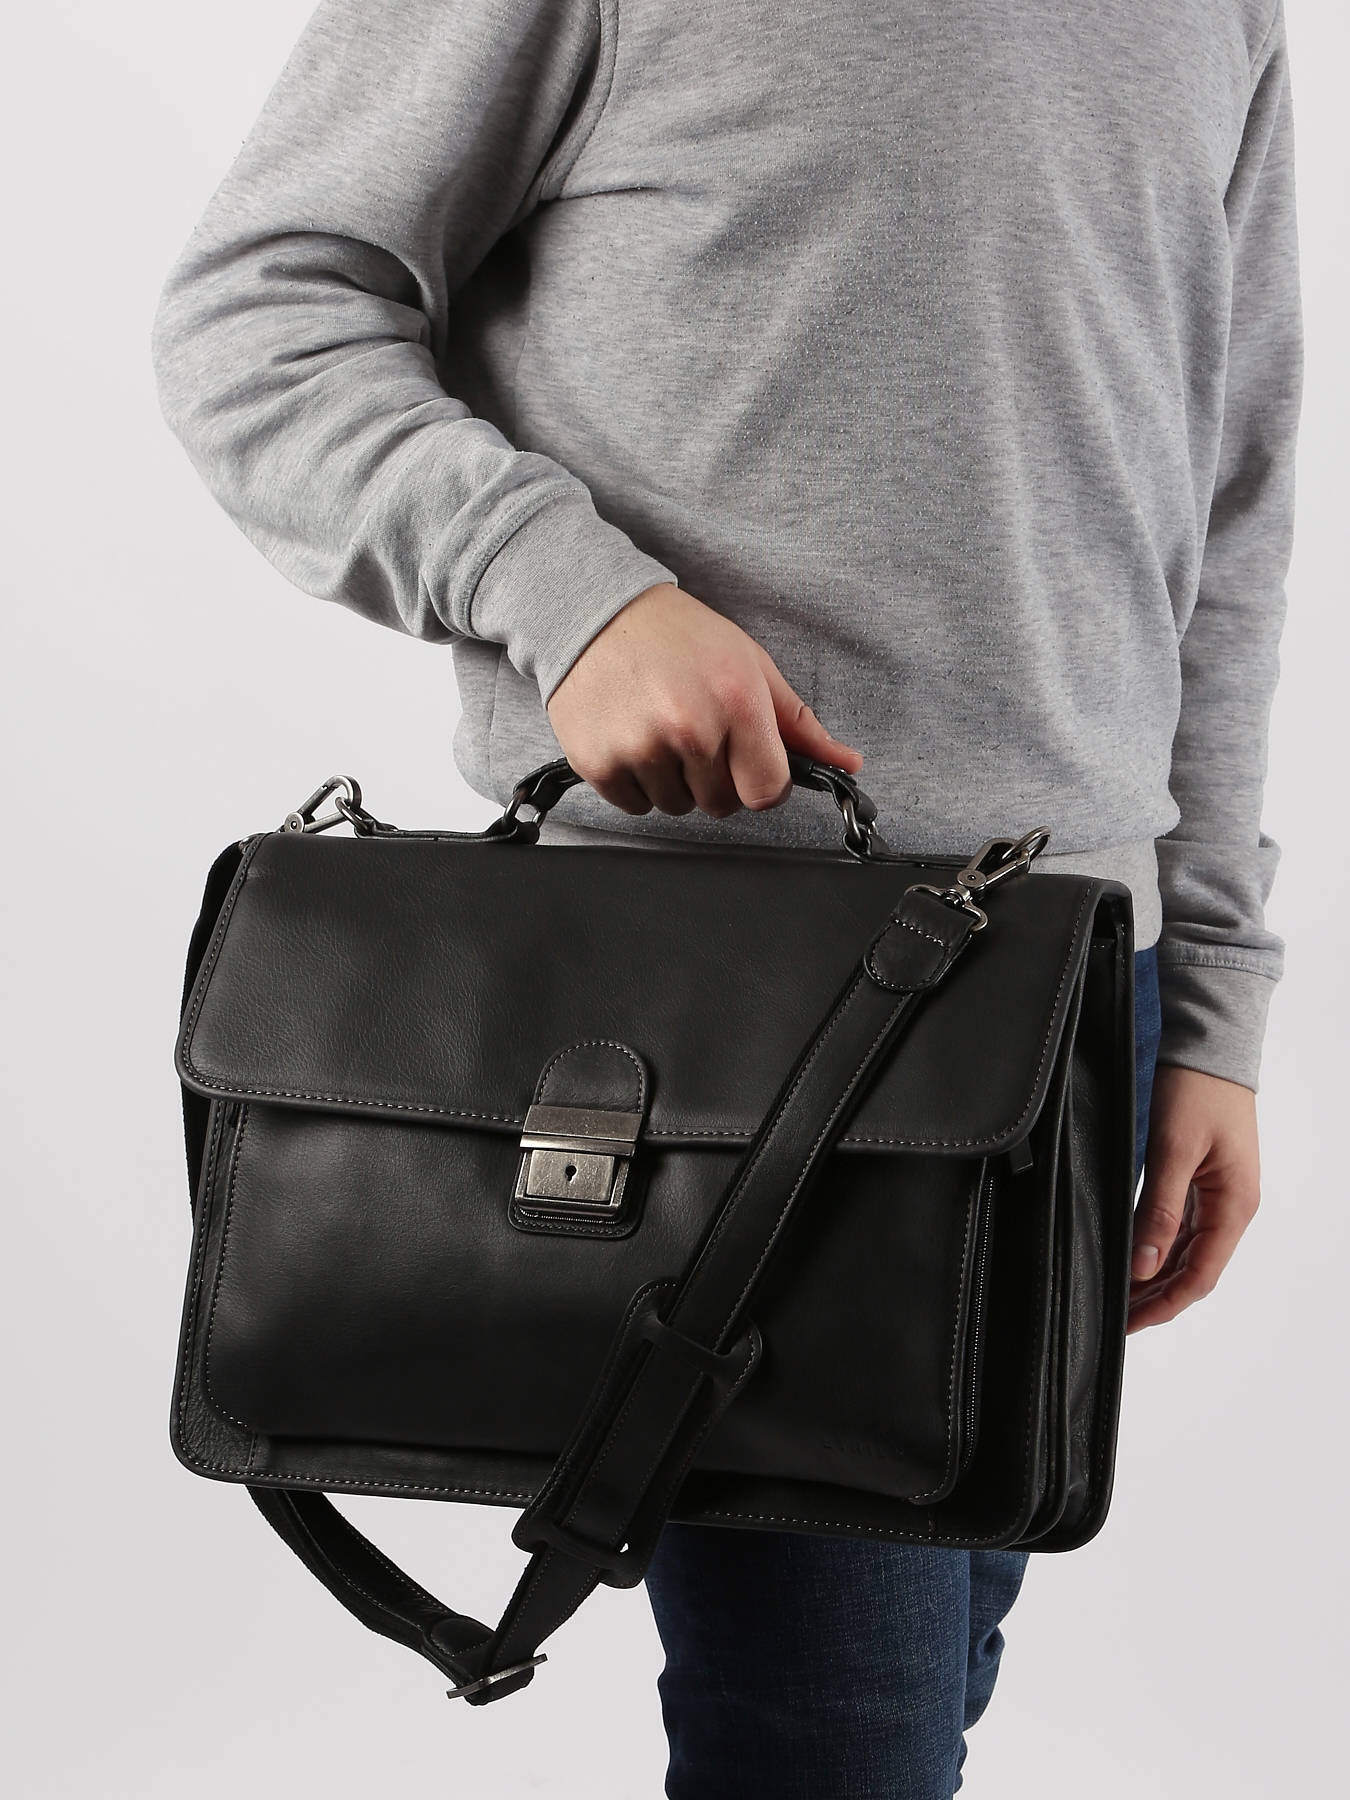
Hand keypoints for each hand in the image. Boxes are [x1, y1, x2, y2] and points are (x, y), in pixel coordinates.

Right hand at [545, 582, 863, 816]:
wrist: (595, 610)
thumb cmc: (677, 635)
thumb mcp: (748, 664)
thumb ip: (797, 723)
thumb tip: (847, 764)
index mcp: (737, 702)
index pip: (767, 793)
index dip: (761, 783)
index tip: (748, 763)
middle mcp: (690, 729)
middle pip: (721, 804)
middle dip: (715, 778)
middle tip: (695, 731)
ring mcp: (641, 748)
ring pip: (677, 806)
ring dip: (674, 781)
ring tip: (659, 728)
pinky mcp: (598, 762)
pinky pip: (634, 806)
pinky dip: (635, 783)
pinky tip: (632, 737)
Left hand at [1126, 1064, 1261, 1333]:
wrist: (1209, 1048)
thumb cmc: (1197, 1091)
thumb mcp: (1173, 1151)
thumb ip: (1159, 1211)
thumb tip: (1143, 1264)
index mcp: (1233, 1206)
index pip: (1200, 1276)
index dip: (1164, 1304)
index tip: (1130, 1322)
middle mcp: (1230, 1207)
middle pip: (1193, 1270)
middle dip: (1156, 1297)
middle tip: (1115, 1318)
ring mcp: (1217, 1196)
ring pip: (1186, 1253)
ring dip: (1155, 1277)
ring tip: (1119, 1297)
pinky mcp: (1201, 1181)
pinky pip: (1181, 1229)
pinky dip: (1158, 1249)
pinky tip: (1134, 1259)